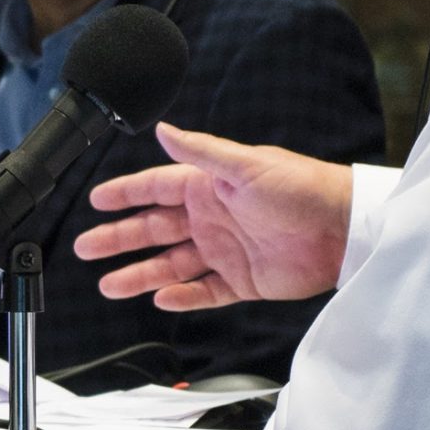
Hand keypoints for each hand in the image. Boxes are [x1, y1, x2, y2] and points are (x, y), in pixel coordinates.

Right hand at [73, 122, 352, 309]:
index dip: (125, 194)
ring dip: (140, 273)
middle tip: (85, 248)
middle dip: (119, 239)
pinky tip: (160, 300)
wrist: (343, 229)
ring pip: (171, 265)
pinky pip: (204, 291)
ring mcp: (225, 250)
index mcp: (209, 186)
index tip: (96, 201)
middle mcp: (211, 218)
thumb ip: (201, 151)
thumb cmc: (301, 187)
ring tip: (108, 285)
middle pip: (154, 230)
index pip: (155, 188)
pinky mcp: (243, 281)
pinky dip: (182, 297)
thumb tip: (162, 129)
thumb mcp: (247, 165)